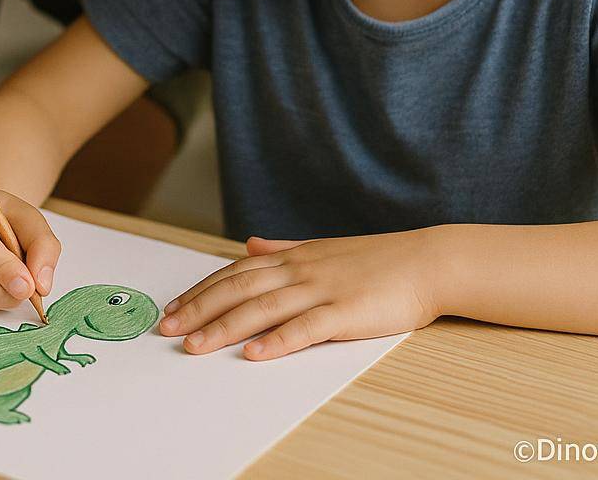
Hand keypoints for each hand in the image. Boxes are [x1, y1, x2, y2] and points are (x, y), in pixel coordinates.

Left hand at [158, 229, 442, 359]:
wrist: (429, 261)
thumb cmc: (379, 260)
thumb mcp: (324, 247)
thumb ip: (284, 247)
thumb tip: (250, 242)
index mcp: (293, 256)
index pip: (235, 273)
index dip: (200, 291)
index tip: (172, 309)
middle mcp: (300, 270)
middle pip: (238, 289)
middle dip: (198, 310)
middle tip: (167, 330)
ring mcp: (322, 290)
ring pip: (262, 309)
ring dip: (224, 328)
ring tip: (195, 347)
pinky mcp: (346, 312)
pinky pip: (305, 328)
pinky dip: (277, 341)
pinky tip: (253, 354)